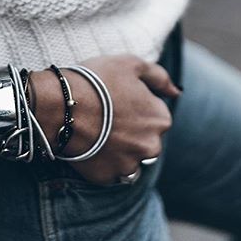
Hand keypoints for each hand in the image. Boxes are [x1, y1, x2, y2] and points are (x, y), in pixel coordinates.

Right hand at [31, 54, 179, 185]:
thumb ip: (160, 77)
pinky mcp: (107, 177)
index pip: (156, 113)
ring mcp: (129, 164)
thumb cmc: (97, 80)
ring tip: (99, 133)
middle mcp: (151, 146)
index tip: (118, 99)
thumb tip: (177, 92)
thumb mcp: (131, 64)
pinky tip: (91, 146)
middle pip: (146, 139)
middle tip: (107, 116)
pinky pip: (110, 172)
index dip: (136, 104)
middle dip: (132, 131)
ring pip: (131, 159)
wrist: (62, 106)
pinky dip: (104, 163)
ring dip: (121, 150)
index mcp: (161, 119)